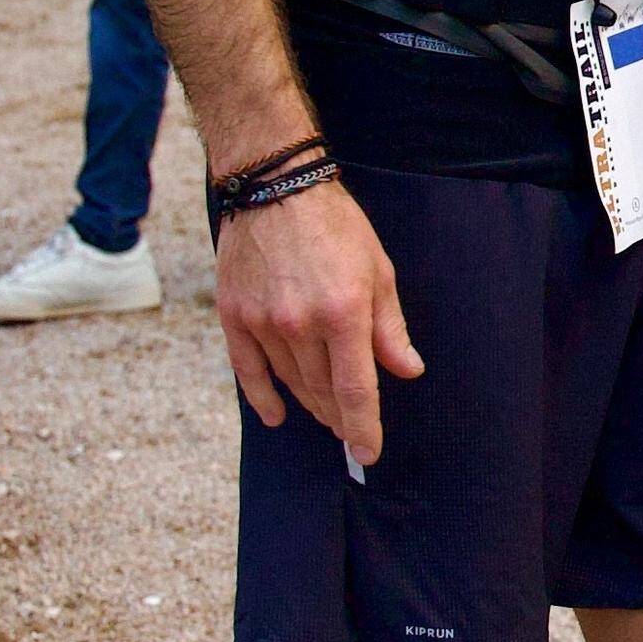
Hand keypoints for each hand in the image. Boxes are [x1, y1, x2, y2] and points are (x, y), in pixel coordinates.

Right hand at [214, 180, 420, 464]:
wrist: (274, 187)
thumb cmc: (335, 226)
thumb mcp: (378, 270)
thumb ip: (389, 327)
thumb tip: (407, 370)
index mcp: (343, 312)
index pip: (355, 388)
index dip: (363, 426)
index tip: (367, 453)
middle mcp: (300, 323)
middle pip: (321, 391)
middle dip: (339, 417)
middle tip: (349, 431)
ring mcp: (262, 321)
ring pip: (290, 382)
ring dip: (310, 405)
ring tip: (325, 416)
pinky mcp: (234, 315)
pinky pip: (248, 370)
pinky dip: (263, 398)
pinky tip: (277, 416)